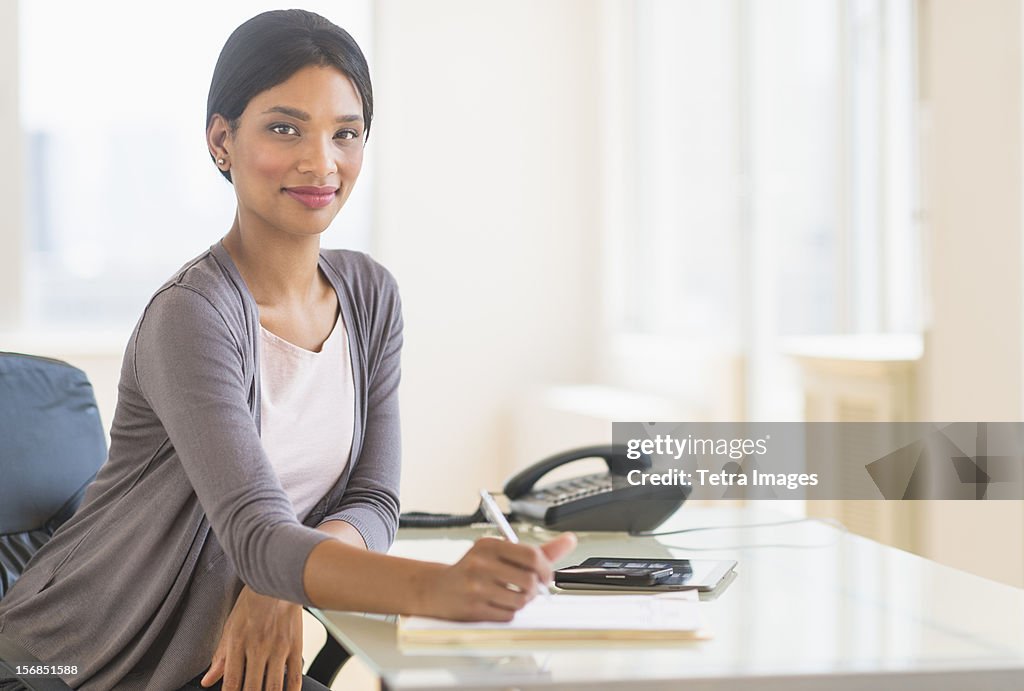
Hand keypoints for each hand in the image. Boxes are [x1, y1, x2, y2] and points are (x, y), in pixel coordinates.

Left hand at [200, 585, 302, 690]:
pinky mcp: (296, 646)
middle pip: (252, 688)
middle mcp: (258, 647)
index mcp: (238, 642)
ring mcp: (279, 648)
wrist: (279, 579)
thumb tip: (208, 680)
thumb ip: (220, 656)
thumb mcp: (231, 625)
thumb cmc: (254, 600)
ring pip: (274, 687)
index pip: (231, 682)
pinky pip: (295, 676)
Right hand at [424, 532, 576, 621]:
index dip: (546, 569)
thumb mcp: (501, 552)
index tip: (546, 576)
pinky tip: (496, 604)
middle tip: (528, 589)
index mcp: (489, 544)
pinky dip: (508, 613)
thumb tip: (569, 540)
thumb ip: (537, 550)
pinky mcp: (473, 607)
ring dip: (521, 602)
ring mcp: (475, 586)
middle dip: (534, 589)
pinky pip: (508, 615)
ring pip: (520, 600)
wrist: (436, 588)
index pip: (531, 555)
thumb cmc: (473, 570)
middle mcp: (481, 562)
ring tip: (510, 596)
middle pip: (529, 581)